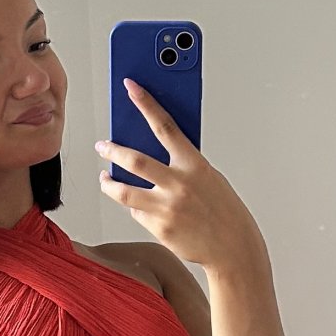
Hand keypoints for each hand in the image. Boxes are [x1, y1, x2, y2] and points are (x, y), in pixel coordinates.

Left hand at [95, 80, 261, 272]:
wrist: (233, 248)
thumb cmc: (223, 210)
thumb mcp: (208, 178)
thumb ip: (183, 165)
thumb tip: (152, 153)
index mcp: (195, 165)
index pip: (165, 126)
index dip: (146, 103)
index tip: (131, 86)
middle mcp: (179, 184)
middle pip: (134, 160)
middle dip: (112, 150)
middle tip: (102, 145)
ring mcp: (167, 208)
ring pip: (123, 191)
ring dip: (108, 183)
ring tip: (105, 177)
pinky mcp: (160, 229)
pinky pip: (137, 213)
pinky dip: (135, 208)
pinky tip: (139, 206)